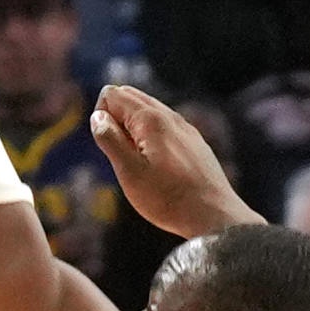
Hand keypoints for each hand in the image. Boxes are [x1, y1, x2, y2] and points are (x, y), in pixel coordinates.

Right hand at [90, 78, 251, 240]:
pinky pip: (164, 126)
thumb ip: (110, 140)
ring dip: (133, 129)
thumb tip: (97, 117)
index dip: (101, 118)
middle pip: (129, 96)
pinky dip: (151, 137)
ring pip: (148, 110)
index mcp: (150, 119)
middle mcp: (169, 115)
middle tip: (122, 154)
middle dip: (115, 118)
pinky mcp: (193, 141)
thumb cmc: (168, 198)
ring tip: (140, 163)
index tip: (111, 148)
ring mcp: (184, 127)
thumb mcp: (129, 172)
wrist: (212, 216)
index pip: (112, 94)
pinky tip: (158, 166)